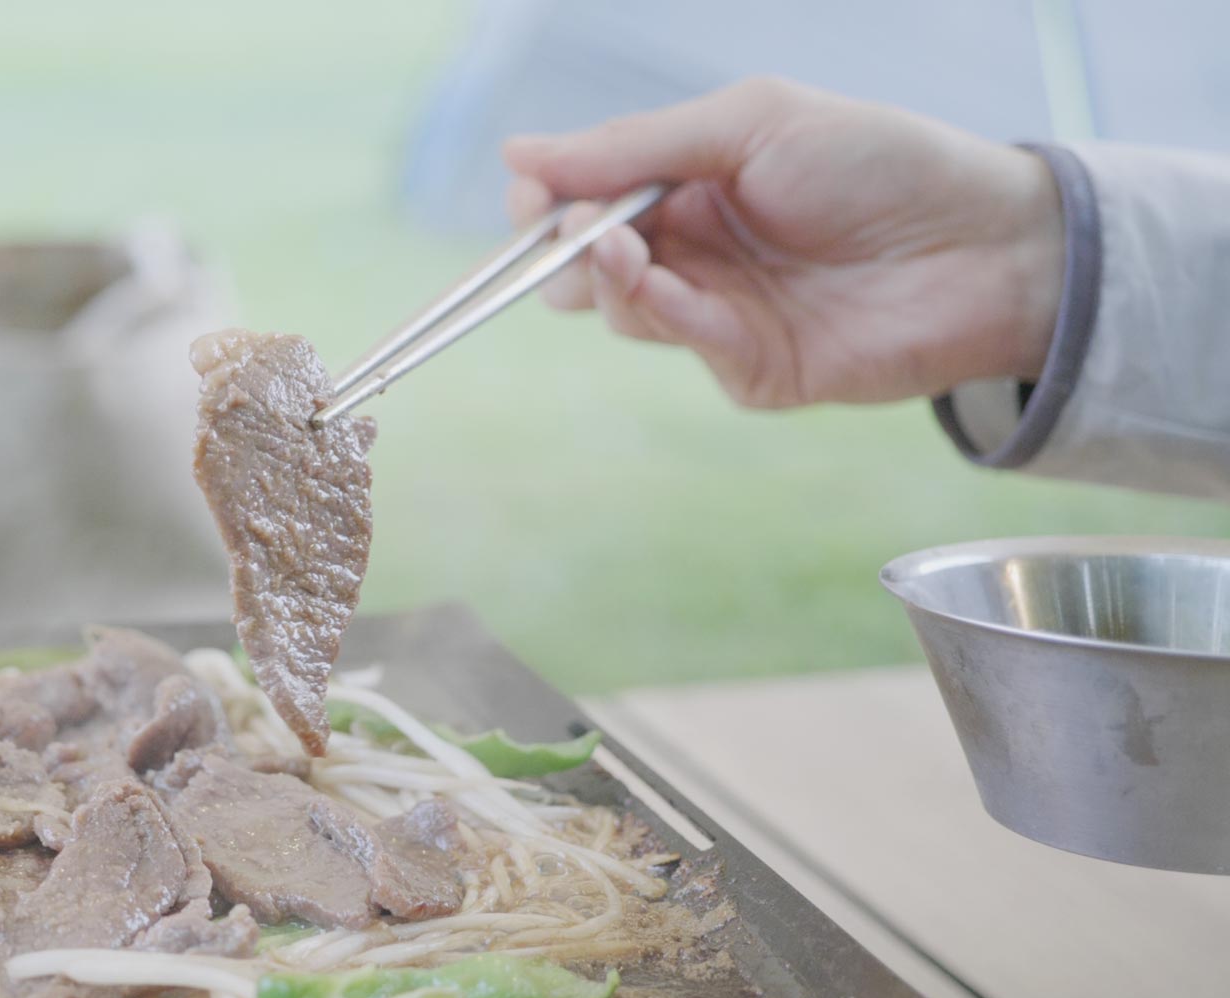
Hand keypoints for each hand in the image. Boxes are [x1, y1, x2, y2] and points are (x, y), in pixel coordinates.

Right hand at [504, 78, 1065, 408]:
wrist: (985, 245)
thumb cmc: (880, 165)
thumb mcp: (750, 123)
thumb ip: (635, 144)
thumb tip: (516, 156)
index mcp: (690, 185)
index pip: (584, 200)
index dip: (547, 203)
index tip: (533, 200)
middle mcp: (696, 251)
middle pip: (583, 266)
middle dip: (563, 249)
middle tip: (580, 230)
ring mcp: (720, 313)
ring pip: (621, 310)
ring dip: (607, 278)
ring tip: (620, 248)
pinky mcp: (750, 369)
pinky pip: (683, 343)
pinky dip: (662, 312)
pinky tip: (662, 283)